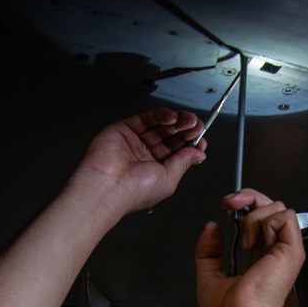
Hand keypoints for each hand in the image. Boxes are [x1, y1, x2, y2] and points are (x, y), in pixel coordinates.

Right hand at [72, 108, 206, 213]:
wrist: (106, 185)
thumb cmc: (133, 191)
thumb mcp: (169, 179)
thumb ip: (183, 162)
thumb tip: (199, 154)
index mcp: (159, 171)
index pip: (179, 152)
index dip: (191, 143)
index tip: (201, 139)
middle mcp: (148, 155)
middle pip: (172, 136)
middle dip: (187, 130)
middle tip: (196, 126)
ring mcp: (137, 141)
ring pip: (162, 125)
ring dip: (178, 121)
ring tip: (187, 121)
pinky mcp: (126, 128)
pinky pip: (147, 117)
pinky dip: (162, 115)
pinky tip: (172, 118)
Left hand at [195, 189, 305, 306]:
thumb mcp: (208, 277)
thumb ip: (208, 251)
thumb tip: (211, 228)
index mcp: (258, 259)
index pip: (259, 221)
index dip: (245, 206)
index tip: (227, 206)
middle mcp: (274, 253)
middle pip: (272, 207)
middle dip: (249, 196)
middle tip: (231, 204)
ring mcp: (285, 251)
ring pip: (279, 208)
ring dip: (255, 216)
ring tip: (246, 241)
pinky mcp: (292, 251)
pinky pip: (286, 216)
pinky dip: (267, 220)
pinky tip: (255, 242)